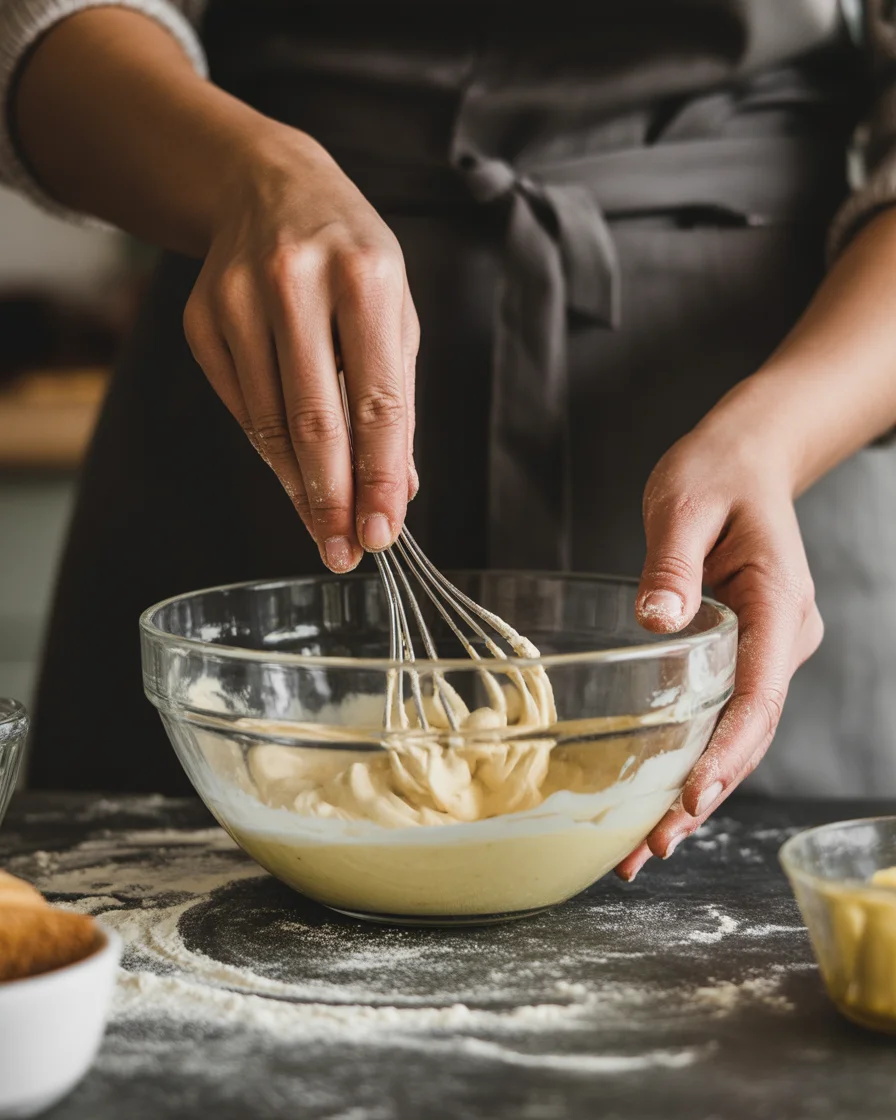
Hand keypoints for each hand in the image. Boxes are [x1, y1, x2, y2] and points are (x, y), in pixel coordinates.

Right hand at [183, 126, 418, 571]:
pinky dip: (268, 450)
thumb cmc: (350, 259)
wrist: (269, 186)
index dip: (380, 476)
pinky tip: (291, 471)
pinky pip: (238, 406)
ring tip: (322, 527)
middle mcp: (296, 280)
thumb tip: (400, 489)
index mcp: (365, 276)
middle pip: (314, 420)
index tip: (382, 532)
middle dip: (332, 499)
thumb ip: (398, 400)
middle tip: (343, 552)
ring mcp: (238, 297)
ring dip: (298, 487)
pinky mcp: (200, 317)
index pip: (378, 400)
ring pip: (268, 422)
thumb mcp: (393, 313)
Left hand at [616, 416, 822, 879]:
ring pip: (736, 734)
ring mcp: (765, 650)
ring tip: (642, 846)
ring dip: (694, 790)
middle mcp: (782, 639)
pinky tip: (656, 795)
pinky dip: (691, 757)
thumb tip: (657, 620)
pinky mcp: (742, 653)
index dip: (728, 754)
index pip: (759, 695)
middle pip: (748, 732)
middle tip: (650, 848)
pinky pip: (721, 714)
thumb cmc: (719, 472)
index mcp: (779, 605)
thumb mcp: (686, 505)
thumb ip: (673, 564)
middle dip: (703, 794)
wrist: (746, 457)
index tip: (692, 797)